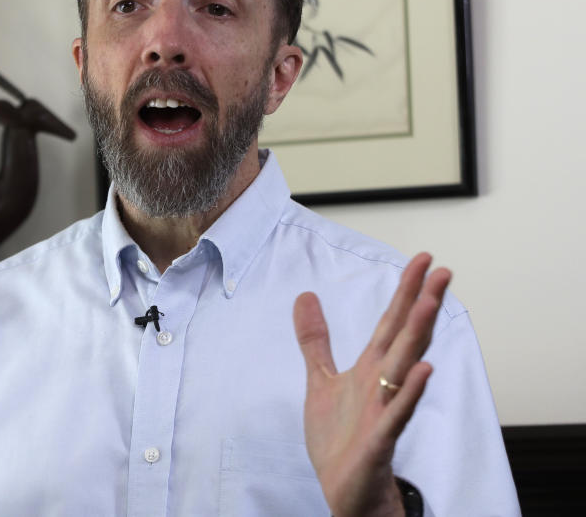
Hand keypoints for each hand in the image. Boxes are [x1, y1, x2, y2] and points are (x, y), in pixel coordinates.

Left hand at [293, 253, 448, 516]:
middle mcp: (383, 383)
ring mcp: (384, 409)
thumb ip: (315, 339)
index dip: (405, 290)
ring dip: (417, 336)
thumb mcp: (319, 379)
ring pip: (405, 367)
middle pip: (405, 337)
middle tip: (443, 271)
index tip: (423, 260)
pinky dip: (410, 392)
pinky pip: (398, 412)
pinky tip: (424, 369)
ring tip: (429, 304)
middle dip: (422, 304)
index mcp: (371, 368)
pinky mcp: (379, 437)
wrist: (342, 488)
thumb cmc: (338, 438)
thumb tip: (305, 296)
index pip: (392, 322)